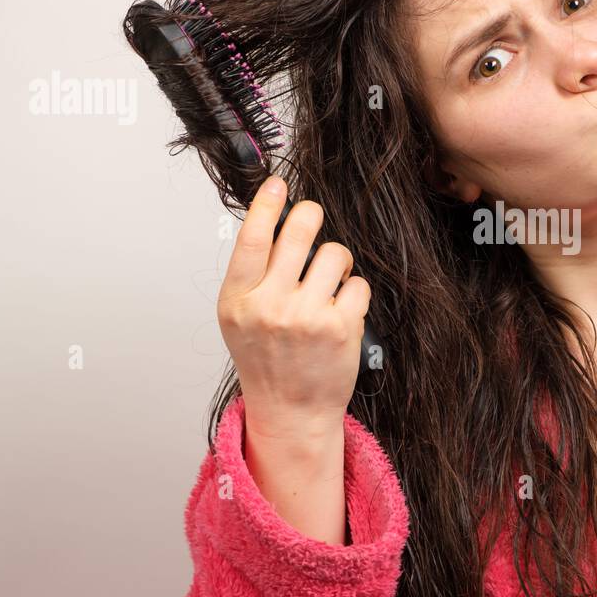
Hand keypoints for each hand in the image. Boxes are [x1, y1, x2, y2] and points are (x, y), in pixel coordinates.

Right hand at [216, 175, 370, 443]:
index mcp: (238, 300)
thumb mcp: (240, 318)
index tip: (277, 185)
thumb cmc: (268, 362)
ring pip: (336, 254)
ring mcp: (306, 317)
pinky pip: (358, 284)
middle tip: (313, 216)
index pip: (251, 239)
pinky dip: (354, 292)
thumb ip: (252, 276)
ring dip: (338, 262)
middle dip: (310, 215)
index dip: (266, 205)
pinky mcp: (340, 328)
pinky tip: (342, 311)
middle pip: (298, 233)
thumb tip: (273, 222)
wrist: (291, 411)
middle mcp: (269, 306)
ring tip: (329, 284)